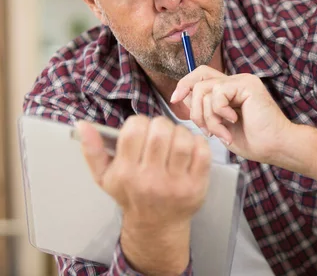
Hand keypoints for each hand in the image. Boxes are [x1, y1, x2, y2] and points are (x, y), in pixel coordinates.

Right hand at [76, 116, 211, 273]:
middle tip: (160, 132)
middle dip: (161, 125)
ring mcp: (176, 183)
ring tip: (175, 139)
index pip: (134, 130)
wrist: (156, 225)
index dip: (139, 122)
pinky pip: (203, 151)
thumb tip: (82, 125)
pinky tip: (190, 147)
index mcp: (126, 173)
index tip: (141, 129)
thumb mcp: (105, 177)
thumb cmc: (131, 195)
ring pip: (183, 139)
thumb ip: (92, 150)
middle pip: (161, 131)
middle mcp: (150, 179)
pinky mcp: (197, 185)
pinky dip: (198, 142)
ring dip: (180, 132)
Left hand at [170, 65, 292, 163]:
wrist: (275, 147)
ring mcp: (242, 81)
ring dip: (208, 117)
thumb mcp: (219, 126)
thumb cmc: (254, 141)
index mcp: (230, 91)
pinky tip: (233, 121)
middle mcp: (235, 82)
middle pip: (198, 79)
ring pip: (204, 90)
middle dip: (192, 105)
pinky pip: (217, 94)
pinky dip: (219, 113)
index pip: (200, 76)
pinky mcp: (247, 84)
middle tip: (204, 128)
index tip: (174, 100)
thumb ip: (204, 110)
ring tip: (222, 132)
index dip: (184, 85)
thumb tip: (182, 97)